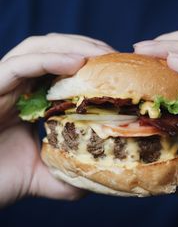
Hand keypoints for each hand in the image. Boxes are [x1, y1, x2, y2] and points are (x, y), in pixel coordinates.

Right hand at [0, 33, 113, 207]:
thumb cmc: (4, 180)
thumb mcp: (49, 176)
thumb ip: (72, 172)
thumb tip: (99, 175)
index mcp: (34, 101)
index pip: (64, 69)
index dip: (91, 64)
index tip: (117, 69)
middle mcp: (20, 87)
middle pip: (54, 50)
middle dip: (86, 48)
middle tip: (114, 55)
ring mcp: (4, 84)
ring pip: (38, 50)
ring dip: (73, 47)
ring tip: (101, 54)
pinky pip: (21, 65)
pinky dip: (50, 60)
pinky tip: (78, 62)